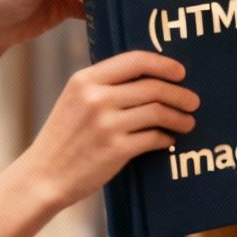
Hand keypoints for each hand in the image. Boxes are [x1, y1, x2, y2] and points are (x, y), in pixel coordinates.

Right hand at [18, 51, 197, 212]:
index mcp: (85, 80)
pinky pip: (154, 138)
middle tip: (193, 101)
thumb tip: (150, 77)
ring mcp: (106, 124)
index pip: (135, 60)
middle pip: (153, 87)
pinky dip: (166, 138)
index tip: (180, 73)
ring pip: (158, 112)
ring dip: (179, 117)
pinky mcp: (115, 149)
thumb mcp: (74, 100)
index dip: (164, 64)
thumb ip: (104, 86)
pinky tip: (168, 140)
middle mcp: (95, 98)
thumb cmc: (64, 138)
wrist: (43, 176)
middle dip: (180, 94)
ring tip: (188, 122)